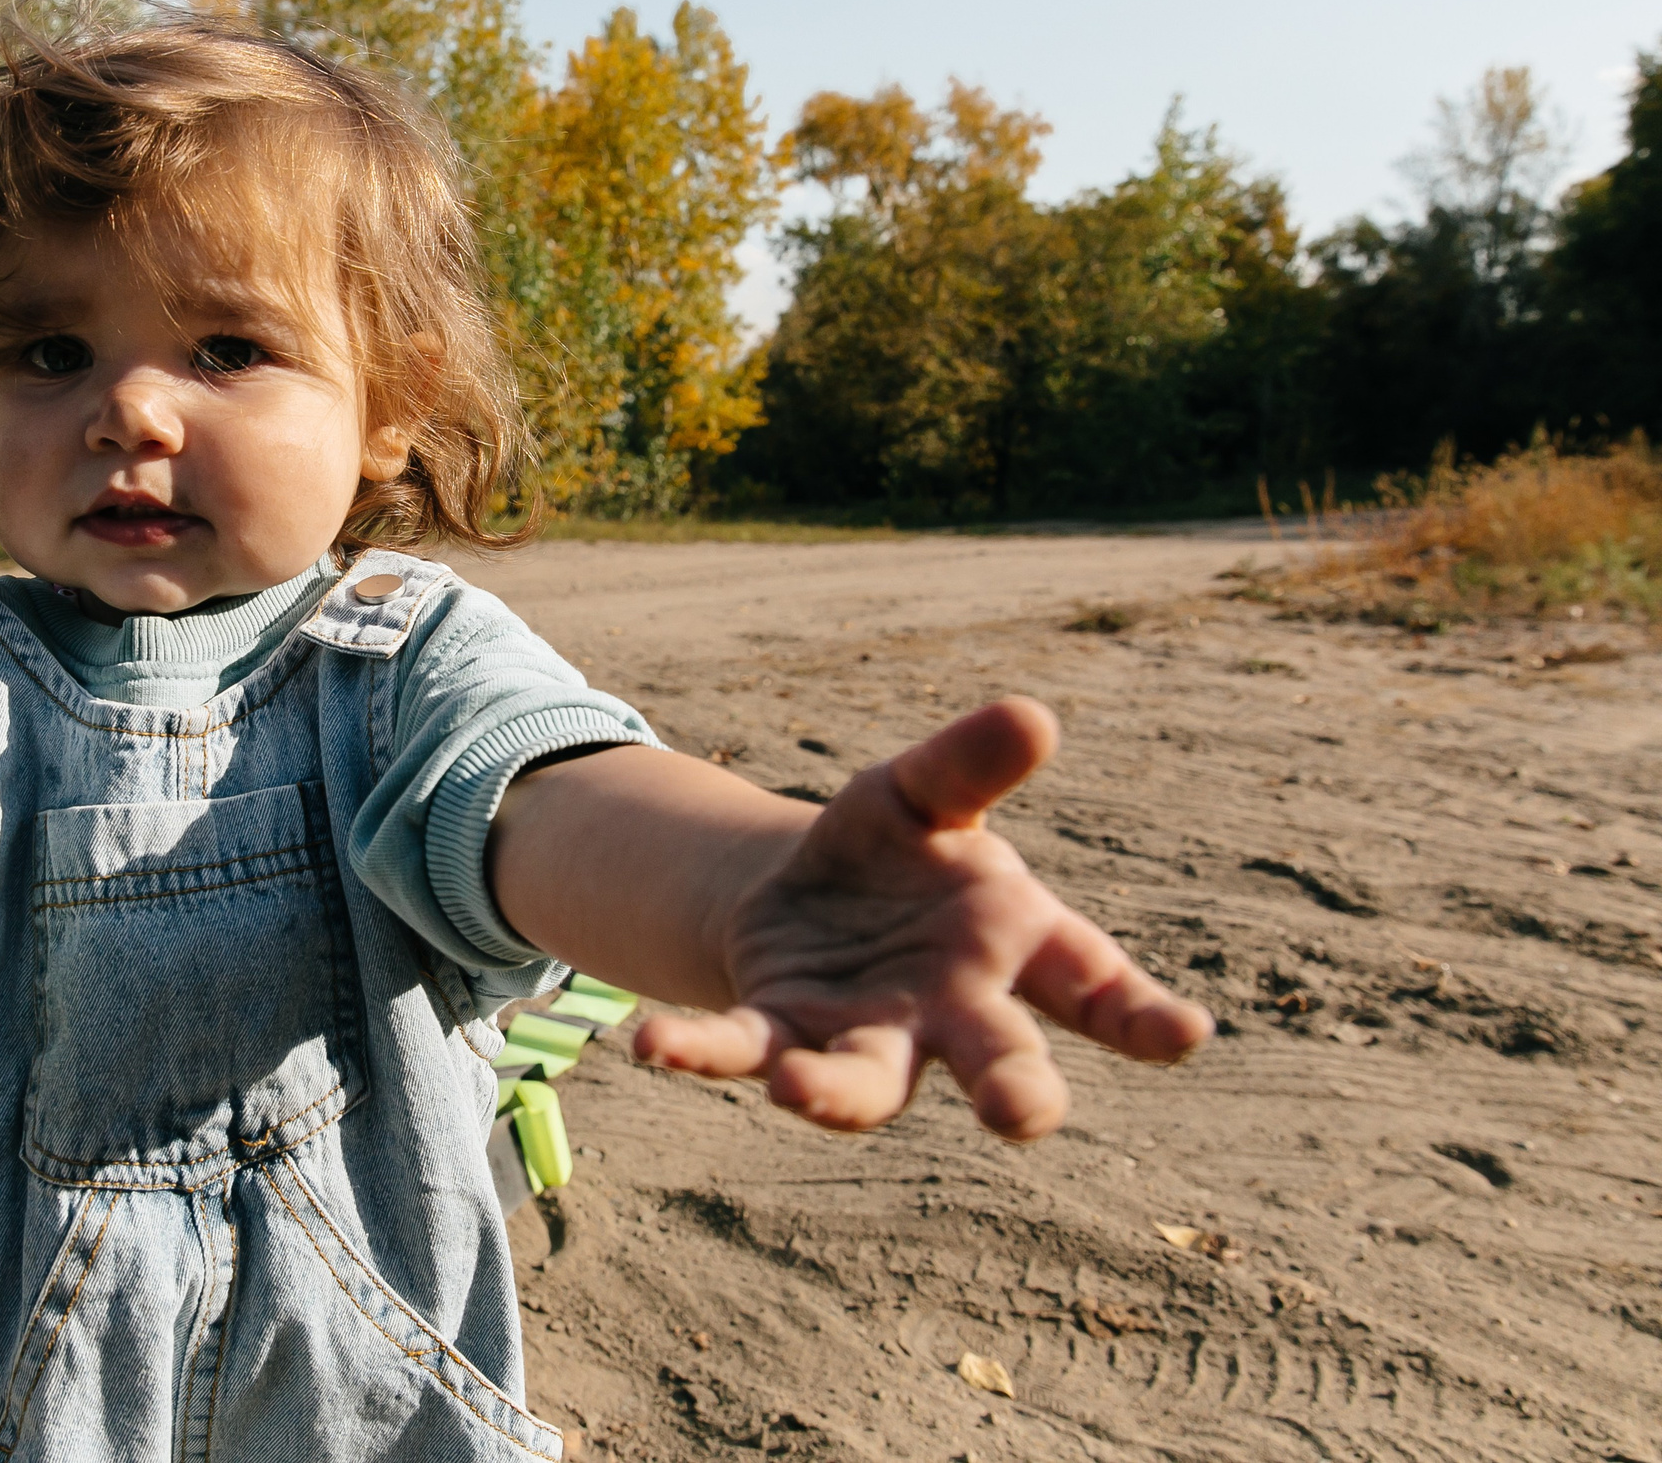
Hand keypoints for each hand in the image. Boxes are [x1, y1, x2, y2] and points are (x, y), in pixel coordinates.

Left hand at [635, 698, 1212, 1140]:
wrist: (808, 897)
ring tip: (797, 1091)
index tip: (1181, 1034)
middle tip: (1024, 1117)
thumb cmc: (895, 848)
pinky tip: (650, 1046)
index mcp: (1016, 945)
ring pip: (865, 1083)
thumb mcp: (923, 792)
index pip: (1094, 985)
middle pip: (999, 1060)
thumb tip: (1033, 716)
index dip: (1141, 1014)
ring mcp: (866, 1035)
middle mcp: (953, 1010)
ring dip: (835, 1093)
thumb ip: (970, 764)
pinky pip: (742, 1049)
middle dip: (1014, 1090)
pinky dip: (700, 1051)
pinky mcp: (780, 1033)